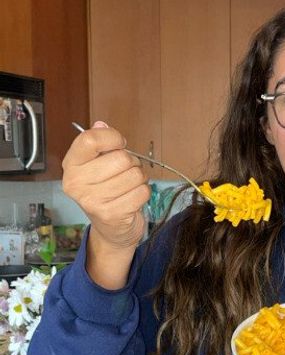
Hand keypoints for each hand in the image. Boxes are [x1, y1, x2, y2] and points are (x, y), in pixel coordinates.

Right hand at [62, 121, 150, 287]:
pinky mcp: (111, 214)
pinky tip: (132, 199)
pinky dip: (143, 193)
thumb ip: (101, 144)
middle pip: (121, 158)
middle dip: (131, 164)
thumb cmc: (108, 191)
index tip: (119, 145)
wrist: (112, 230)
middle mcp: (76, 183)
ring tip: (128, 188)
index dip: (113, 138)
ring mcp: (92, 200)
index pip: (91, 139)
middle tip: (124, 174)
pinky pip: (142, 192)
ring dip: (139, 180)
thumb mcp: (99, 166)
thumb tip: (101, 124)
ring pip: (135, 175)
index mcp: (71, 165)